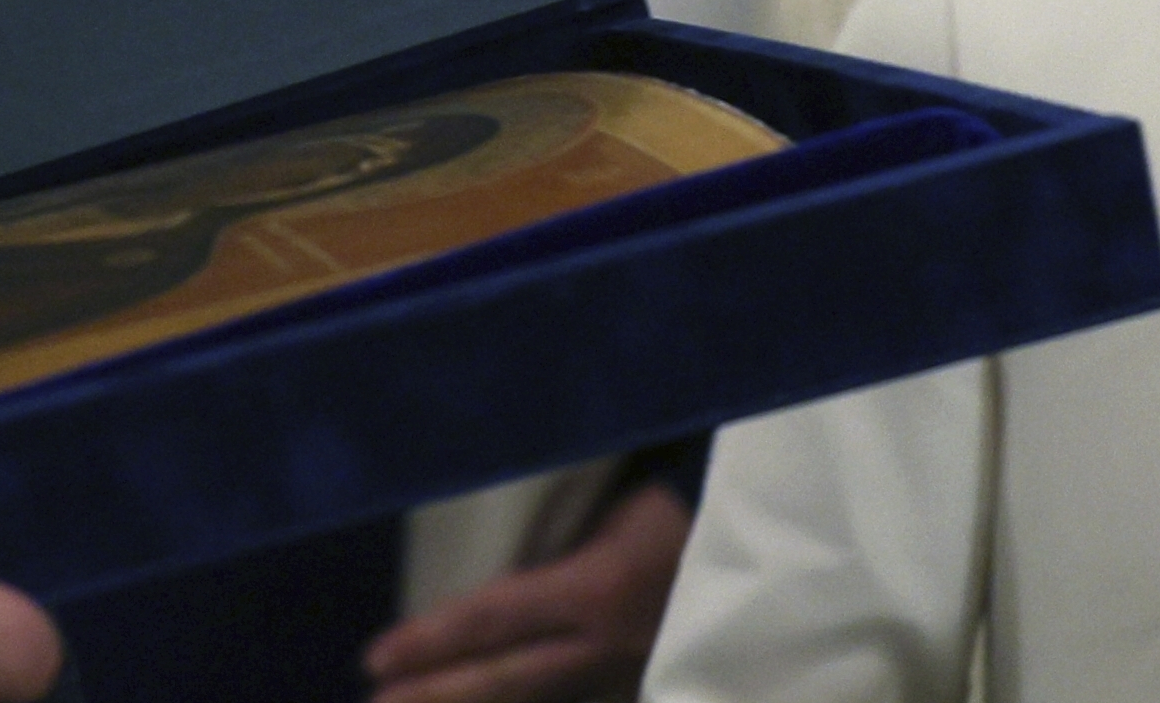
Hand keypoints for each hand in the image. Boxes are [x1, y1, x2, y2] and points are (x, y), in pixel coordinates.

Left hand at [363, 481, 693, 702]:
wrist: (786, 518)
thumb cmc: (699, 478)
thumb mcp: (628, 488)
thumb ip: (567, 515)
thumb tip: (498, 509)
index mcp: (598, 591)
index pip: (494, 620)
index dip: (432, 641)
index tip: (373, 659)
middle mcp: (612, 642)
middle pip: (510, 681)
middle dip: (441, 696)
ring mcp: (640, 664)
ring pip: (547, 695)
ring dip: (489, 699)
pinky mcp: (661, 667)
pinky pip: (589, 693)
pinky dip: (542, 696)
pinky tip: (518, 698)